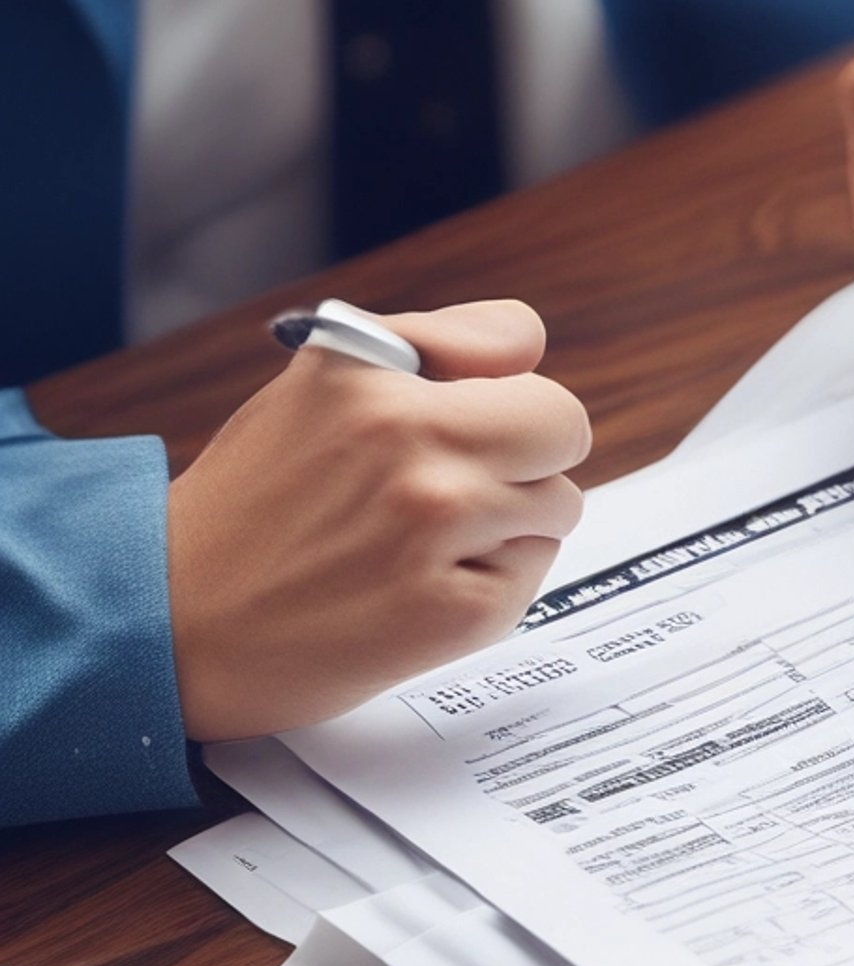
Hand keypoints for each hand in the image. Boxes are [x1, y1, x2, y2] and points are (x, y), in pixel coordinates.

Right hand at [167, 300, 589, 739]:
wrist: (176, 626)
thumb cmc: (252, 508)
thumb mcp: (314, 389)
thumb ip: (424, 351)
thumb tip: (526, 346)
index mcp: (366, 370)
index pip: (520, 339)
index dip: (499, 382)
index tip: (467, 410)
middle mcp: (405, 437)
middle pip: (565, 424)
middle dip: (530, 454)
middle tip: (466, 487)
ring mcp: (435, 525)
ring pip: (558, 505)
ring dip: (510, 526)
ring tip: (422, 544)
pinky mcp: (457, 608)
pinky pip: (532, 574)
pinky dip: (489, 586)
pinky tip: (415, 591)